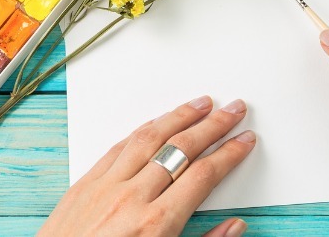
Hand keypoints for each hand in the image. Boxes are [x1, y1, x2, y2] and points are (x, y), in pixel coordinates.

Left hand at [40, 96, 254, 236]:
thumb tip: (235, 227)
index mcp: (156, 225)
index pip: (204, 175)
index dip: (230, 154)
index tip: (245, 140)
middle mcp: (131, 199)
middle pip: (181, 148)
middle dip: (213, 126)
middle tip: (233, 110)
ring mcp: (105, 188)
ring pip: (148, 138)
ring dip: (178, 116)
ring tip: (200, 104)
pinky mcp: (84, 184)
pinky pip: (117, 147)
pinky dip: (142, 131)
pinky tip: (156, 122)